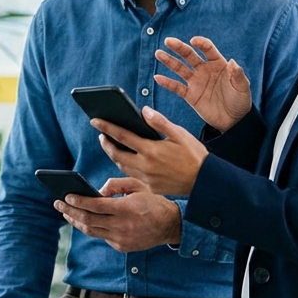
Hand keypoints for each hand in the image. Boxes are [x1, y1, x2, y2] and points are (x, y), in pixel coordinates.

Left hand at [57, 177, 181, 251]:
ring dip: (76, 221)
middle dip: (70, 211)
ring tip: (66, 212)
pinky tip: (83, 220)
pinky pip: (102, 236)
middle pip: (88, 220)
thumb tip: (96, 192)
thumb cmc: (152, 202)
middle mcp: (122, 226)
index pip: (96, 206)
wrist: (171, 226)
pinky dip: (91, 227)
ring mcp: (121, 239)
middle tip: (58, 203)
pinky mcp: (121, 247)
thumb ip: (115, 184)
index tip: (66, 195)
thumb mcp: (137, 185)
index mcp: (126, 209)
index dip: (79, 201)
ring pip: (91, 231)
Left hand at [91, 108, 207, 195]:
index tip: (94, 120)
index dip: (106, 127)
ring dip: (114, 155)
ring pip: (122, 166)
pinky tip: (127, 158)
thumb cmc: (194, 154)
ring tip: (111, 145)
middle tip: (101, 134)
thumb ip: (159, 122)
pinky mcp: (150, 187)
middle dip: (105, 143)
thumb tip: (143, 111)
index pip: (122, 135)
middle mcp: (145, 165)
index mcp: (151, 150)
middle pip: (116, 153)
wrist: (204, 181)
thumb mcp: (179, 133)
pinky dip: (126, 165)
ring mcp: (146, 178)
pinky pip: (133, 175)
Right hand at [154, 36, 251, 131]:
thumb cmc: (240, 101)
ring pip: (180, 68)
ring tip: (158, 53)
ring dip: (169, 61)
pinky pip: (177, 87)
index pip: (208, 50)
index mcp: (218, 64)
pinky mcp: (190, 95)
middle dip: (179, 48)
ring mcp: (196, 82)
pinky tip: (158, 77)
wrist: (234, 121)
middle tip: (168, 41)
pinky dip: (167, 83)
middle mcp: (205, 70)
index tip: (194, 41)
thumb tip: (232, 62)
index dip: (201, 44)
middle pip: (189, 55)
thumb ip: (237, 74)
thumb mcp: (242, 87)